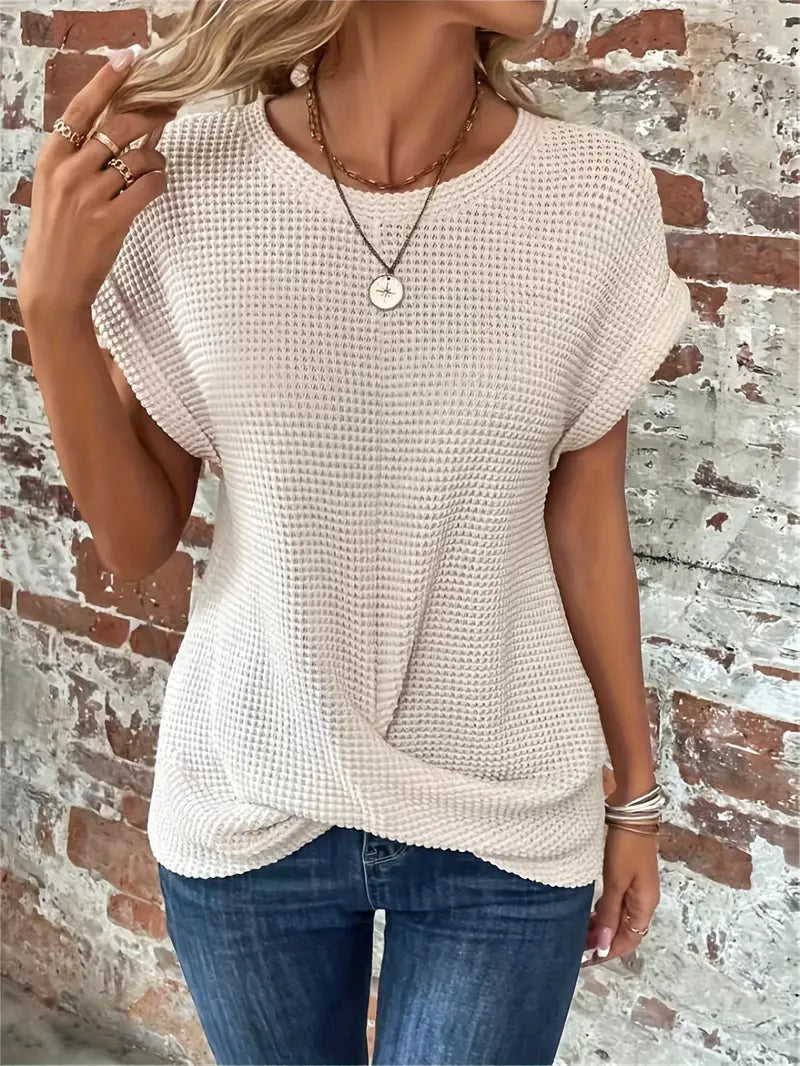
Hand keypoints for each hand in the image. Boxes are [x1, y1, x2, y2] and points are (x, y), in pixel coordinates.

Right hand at [18, 46, 176, 322]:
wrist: (54, 281)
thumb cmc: (61, 232)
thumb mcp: (59, 186)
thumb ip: (85, 156)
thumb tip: (125, 126)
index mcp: (52, 156)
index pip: (83, 107)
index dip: (108, 79)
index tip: (131, 57)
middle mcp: (69, 170)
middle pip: (119, 126)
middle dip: (151, 116)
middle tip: (170, 111)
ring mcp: (90, 195)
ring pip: (139, 157)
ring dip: (156, 158)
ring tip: (156, 166)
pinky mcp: (111, 220)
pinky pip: (149, 187)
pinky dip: (158, 183)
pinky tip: (155, 186)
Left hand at [580, 823, 659, 967]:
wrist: (632, 813)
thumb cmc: (625, 847)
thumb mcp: (616, 881)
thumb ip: (609, 913)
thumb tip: (604, 947)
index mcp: (645, 905)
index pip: (629, 940)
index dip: (609, 952)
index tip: (586, 959)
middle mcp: (643, 900)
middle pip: (624, 931)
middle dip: (603, 941)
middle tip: (577, 946)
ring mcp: (636, 888)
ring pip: (619, 918)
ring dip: (602, 927)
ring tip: (579, 932)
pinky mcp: (628, 877)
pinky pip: (617, 904)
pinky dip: (603, 912)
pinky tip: (588, 912)